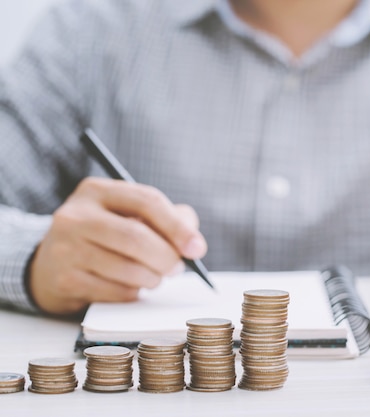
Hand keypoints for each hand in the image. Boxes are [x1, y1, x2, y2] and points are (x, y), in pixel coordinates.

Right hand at [29, 177, 206, 314]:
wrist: (50, 265)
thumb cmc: (104, 237)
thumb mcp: (130, 215)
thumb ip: (169, 219)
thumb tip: (194, 242)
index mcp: (97, 191)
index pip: (147, 201)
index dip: (178, 227)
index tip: (197, 248)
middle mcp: (75, 215)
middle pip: (137, 237)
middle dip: (166, 257)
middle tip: (177, 268)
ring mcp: (66, 248)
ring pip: (128, 268)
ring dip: (153, 278)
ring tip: (155, 277)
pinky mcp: (65, 279)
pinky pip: (116, 291)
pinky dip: (134, 292)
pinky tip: (131, 286)